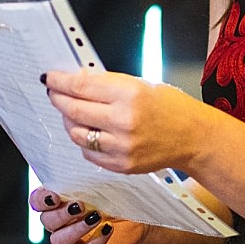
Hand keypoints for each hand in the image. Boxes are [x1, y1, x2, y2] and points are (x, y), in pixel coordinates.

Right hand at [29, 187, 145, 243]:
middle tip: (81, 205)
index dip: (41, 200)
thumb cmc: (115, 197)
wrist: (136, 218)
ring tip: (96, 217)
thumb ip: (84, 180)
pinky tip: (107, 229)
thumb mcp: (100, 183)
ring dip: (76, 229)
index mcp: (58, 203)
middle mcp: (60, 224)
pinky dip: (94, 243)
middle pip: (47, 222)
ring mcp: (72, 242)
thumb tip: (80, 169)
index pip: (37, 201)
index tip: (55, 196)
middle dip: (62, 214)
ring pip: (59, 241)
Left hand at [42, 68, 205, 175]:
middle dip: (58, 99)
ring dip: (68, 121)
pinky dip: (84, 141)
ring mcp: (122, 146)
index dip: (59, 81)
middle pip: (73, 110)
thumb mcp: (140, 84)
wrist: (194, 137)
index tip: (50, 78)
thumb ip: (107, 84)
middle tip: (53, 93)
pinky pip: (89, 153)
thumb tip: (76, 80)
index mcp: (129, 94)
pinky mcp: (122, 165)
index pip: (81, 86)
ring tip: (72, 113)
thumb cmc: (171, 108)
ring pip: (76, 134)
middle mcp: (124, 121)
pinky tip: (90, 131)